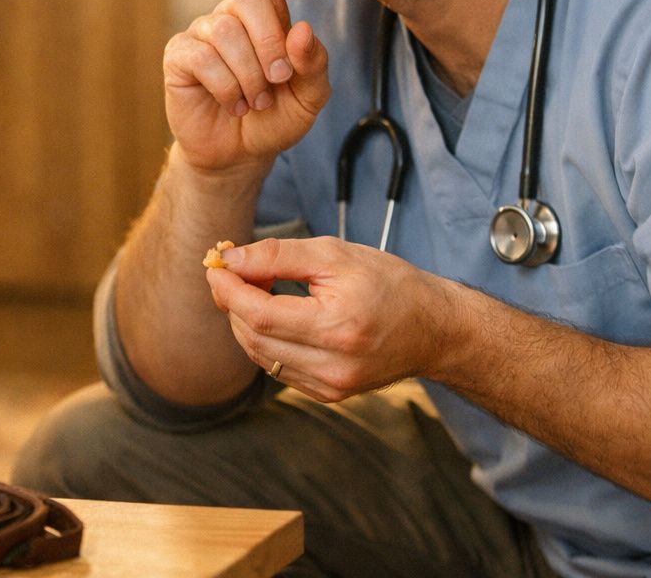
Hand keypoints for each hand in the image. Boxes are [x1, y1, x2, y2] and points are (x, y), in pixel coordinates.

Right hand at [163, 0, 330, 172]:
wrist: (239, 154)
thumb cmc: (276, 117)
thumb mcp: (310, 97)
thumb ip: (314, 65)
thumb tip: (301, 31)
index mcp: (265, 14)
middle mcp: (231, 14)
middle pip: (250, 1)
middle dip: (270, 48)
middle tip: (275, 83)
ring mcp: (202, 32)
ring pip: (228, 36)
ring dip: (248, 77)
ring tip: (251, 100)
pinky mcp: (179, 55)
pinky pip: (204, 59)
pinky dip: (225, 87)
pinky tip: (228, 101)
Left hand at [204, 237, 464, 401]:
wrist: (434, 328)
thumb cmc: (389, 283)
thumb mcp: (335, 254)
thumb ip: (278, 256)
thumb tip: (230, 259)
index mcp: (337, 327)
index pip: (258, 314)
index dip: (228, 289)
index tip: (216, 264)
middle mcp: (333, 366)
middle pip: (253, 336)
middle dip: (233, 302)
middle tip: (236, 271)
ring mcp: (331, 387)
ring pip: (260, 355)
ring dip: (245, 321)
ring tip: (257, 289)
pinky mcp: (328, 395)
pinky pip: (277, 369)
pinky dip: (265, 341)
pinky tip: (276, 316)